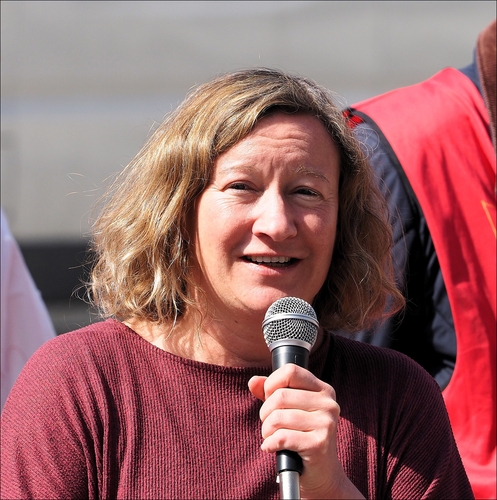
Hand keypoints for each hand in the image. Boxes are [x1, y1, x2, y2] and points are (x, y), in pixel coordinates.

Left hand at [248, 364, 364, 498]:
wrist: (322, 474)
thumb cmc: (302, 436)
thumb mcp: (288, 409)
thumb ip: (270, 392)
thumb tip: (253, 382)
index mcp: (323, 390)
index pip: (290, 371)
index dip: (272, 383)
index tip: (269, 398)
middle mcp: (328, 403)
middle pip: (280, 396)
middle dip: (265, 413)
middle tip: (268, 424)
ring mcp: (326, 423)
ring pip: (278, 417)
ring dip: (266, 430)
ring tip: (270, 436)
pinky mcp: (319, 444)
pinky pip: (282, 437)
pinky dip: (270, 444)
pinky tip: (271, 447)